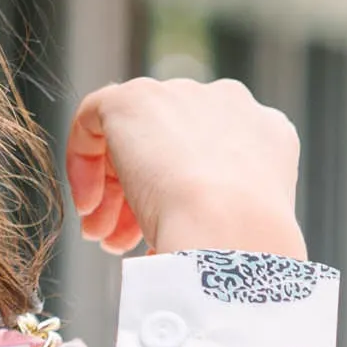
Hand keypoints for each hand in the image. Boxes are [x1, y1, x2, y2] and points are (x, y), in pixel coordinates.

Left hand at [65, 78, 303, 260]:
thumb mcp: (238, 231)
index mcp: (264, 134)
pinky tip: (88, 205)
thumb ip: (215, 217)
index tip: (154, 236)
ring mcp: (183, 96)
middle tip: (120, 242)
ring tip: (103, 237)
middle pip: (170, 143)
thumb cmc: (239, 251)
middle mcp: (228, 105)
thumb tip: (173, 243)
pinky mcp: (136, 99)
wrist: (230, 230)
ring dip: (113, 189)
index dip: (177, 196)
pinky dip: (83, 160)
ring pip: (134, 134)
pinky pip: (95, 117)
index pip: (211, 154)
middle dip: (139, 196)